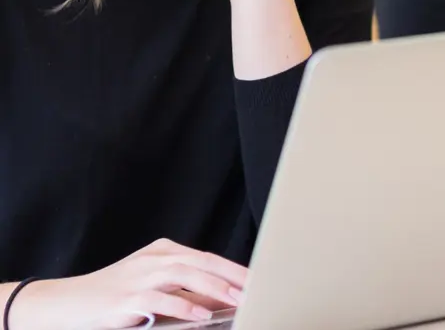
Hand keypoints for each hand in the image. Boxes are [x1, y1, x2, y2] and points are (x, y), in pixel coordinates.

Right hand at [11, 238, 246, 329]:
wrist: (62, 306)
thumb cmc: (110, 299)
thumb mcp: (150, 289)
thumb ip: (182, 292)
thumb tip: (218, 301)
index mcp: (164, 252)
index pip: (208, 257)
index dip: (234, 268)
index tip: (259, 279)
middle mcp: (155, 258)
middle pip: (204, 262)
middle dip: (233, 275)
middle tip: (258, 287)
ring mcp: (140, 276)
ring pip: (187, 274)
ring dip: (215, 287)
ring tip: (239, 298)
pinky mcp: (126, 298)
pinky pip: (162, 299)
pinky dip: (185, 306)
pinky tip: (201, 315)